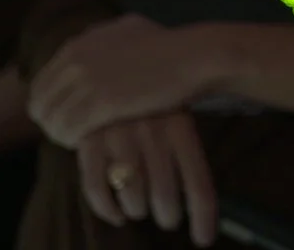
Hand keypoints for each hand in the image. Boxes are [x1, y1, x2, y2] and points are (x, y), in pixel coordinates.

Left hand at [30, 15, 222, 147]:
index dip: (48, 106)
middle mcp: (76, 59)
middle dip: (50, 123)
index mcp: (79, 43)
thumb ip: (103, 39)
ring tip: (78, 142)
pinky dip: (72, 141)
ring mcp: (87, 80)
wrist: (193, 57)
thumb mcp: (128, 31)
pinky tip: (87, 145)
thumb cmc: (168, 47)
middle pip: (41, 104)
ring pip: (53, 120)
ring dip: (60, 135)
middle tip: (69, 135)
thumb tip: (91, 40)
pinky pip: (70, 129)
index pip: (41, 83)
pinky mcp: (101, 102)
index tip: (64, 118)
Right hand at [77, 111, 218, 247]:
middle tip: (168, 218)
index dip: (204, 217)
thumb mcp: (176, 112)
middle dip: (168, 216)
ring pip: (133, 197)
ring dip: (138, 211)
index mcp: (180, 127)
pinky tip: (116, 213)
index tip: (204, 240)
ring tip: (140, 208)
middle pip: (165, 197)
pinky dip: (107, 209)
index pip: (198, 183)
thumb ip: (185, 151)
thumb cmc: (151, 98)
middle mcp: (152, 134)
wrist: (111, 62)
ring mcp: (119, 136)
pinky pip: (97, 189)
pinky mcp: (89, 139)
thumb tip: (200, 201)